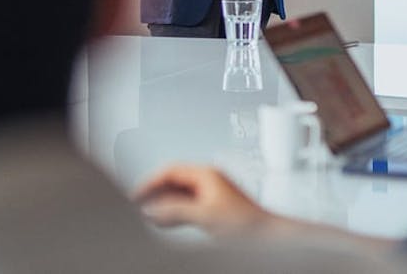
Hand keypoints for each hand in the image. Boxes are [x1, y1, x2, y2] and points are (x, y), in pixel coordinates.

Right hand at [135, 164, 272, 236]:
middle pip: (173, 180)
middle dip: (154, 192)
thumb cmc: (249, 223)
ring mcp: (213, 193)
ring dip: (163, 203)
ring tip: (147, 212)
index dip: (150, 181)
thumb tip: (152, 210)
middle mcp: (210, 179)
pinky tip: (167, 220)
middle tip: (137, 202)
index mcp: (207, 173)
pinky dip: (174, 211)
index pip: (170, 170)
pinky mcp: (215, 207)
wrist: (270, 236)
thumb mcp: (205, 215)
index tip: (136, 194)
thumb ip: (176, 211)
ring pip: (180, 194)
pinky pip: (187, 205)